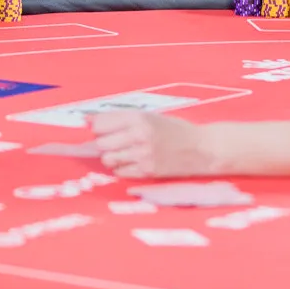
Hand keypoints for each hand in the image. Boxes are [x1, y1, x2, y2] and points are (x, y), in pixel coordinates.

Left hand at [92, 111, 213, 178]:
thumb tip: (86, 120)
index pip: (99, 124)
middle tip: (117, 142)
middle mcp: (138, 135)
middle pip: (100, 143)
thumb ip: (119, 118)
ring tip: (125, 152)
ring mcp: (142, 155)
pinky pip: (120, 172)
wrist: (202, 148)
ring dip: (112, 157)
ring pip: (107, 159)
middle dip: (104, 143)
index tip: (103, 130)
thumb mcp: (149, 116)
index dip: (98, 128)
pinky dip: (122, 168)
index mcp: (138, 117)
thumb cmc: (175, 129)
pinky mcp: (147, 172)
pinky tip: (133, 162)